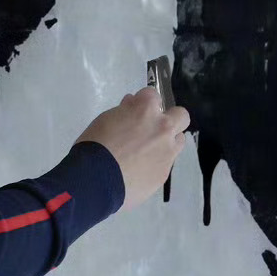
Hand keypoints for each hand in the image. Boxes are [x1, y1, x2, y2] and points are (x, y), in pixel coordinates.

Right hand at [76, 85, 190, 208]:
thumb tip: (132, 106)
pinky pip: (166, 163)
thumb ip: (125, 111)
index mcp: (146, 109)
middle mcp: (162, 127)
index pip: (153, 95)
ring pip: (179, 140)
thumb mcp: (106, 119)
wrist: (96, 180)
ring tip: (148, 152)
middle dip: (169, 118)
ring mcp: (167, 151)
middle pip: (181, 115)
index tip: (134, 110)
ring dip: (167, 142)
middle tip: (152, 128)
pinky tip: (140, 171)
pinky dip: (156, 163)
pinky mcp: (164, 173)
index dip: (142, 102)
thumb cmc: (96, 144)